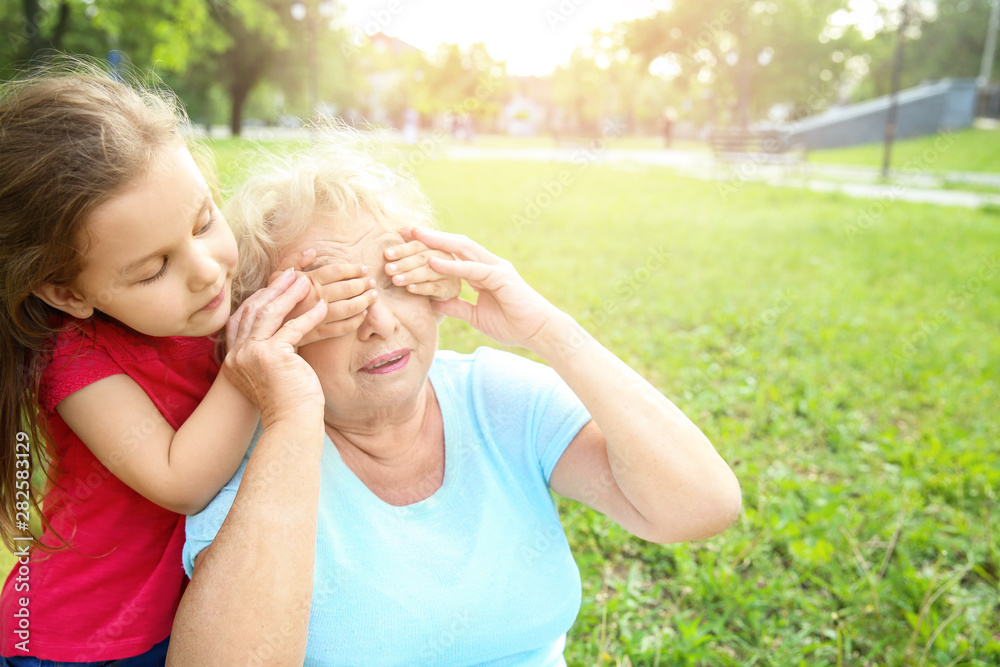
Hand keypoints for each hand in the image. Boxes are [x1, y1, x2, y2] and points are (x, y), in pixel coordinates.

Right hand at [224, 269, 325, 424]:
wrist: (289, 424)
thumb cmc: (285, 403)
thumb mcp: (270, 374)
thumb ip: (268, 353)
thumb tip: (282, 335)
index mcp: (233, 358)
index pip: (241, 319)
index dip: (258, 298)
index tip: (273, 283)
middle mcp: (238, 355)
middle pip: (253, 311)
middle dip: (273, 289)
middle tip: (291, 273)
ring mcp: (251, 354)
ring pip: (269, 314)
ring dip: (289, 295)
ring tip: (306, 281)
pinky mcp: (271, 356)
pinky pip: (292, 328)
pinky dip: (309, 316)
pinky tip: (323, 307)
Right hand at [276, 249, 378, 343]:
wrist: (265, 328)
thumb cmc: (273, 298)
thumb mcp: (278, 276)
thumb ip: (294, 260)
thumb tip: (313, 252)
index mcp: (307, 281)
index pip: (337, 271)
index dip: (353, 269)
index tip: (363, 269)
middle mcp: (315, 298)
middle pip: (347, 288)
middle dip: (363, 284)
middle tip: (372, 282)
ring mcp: (318, 316)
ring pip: (349, 307)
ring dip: (365, 301)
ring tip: (373, 296)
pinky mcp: (319, 333)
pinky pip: (343, 327)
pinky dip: (356, 320)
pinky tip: (363, 314)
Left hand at [383, 228, 461, 301]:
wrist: (440, 295)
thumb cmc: (424, 272)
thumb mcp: (418, 257)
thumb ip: (412, 243)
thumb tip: (404, 228)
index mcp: (436, 245)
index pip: (418, 245)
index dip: (402, 249)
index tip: (386, 254)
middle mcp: (445, 257)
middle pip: (423, 257)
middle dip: (404, 263)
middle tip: (388, 269)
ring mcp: (449, 273)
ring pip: (428, 272)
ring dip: (410, 276)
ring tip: (395, 280)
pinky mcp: (451, 288)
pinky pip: (435, 287)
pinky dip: (422, 288)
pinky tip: (409, 289)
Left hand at [411, 228, 563, 349]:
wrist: (539, 332)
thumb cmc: (512, 325)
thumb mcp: (476, 316)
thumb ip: (457, 306)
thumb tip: (435, 302)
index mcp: (483, 272)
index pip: (454, 254)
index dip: (432, 247)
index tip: (409, 242)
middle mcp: (489, 265)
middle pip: (456, 245)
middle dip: (432, 237)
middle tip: (407, 230)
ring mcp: (496, 268)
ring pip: (463, 249)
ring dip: (438, 243)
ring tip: (416, 236)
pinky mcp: (502, 278)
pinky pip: (472, 269)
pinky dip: (452, 266)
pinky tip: (433, 262)